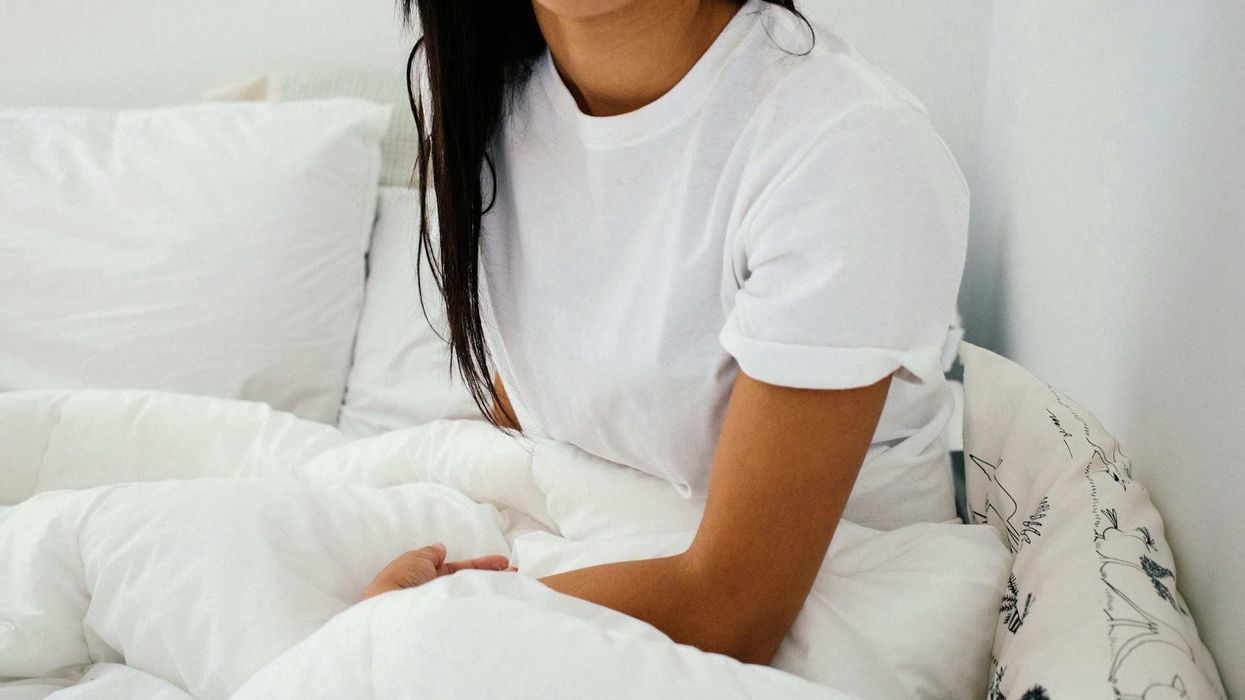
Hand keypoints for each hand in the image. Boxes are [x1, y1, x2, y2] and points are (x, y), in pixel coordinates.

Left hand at [362, 544, 512, 599]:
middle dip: (491, 576)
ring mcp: (444, 610)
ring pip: (472, 596)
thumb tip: (441, 548)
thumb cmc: (400, 582)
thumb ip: (430, 553)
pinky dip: (488, 602)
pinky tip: (503, 596)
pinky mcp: (451, 623)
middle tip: (514, 573)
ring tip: (516, 583)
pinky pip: (472, 608)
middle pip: (468, 584)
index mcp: (425, 580)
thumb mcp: (415, 558)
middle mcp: (436, 596)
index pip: (457, 571)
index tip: (501, 562)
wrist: (394, 613)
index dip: (478, 565)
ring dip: (493, 587)